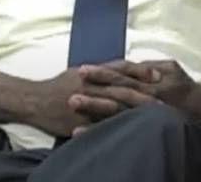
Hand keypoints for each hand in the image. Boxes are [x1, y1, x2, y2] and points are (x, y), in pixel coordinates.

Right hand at [29, 67, 157, 136]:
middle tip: (164, 99)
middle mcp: (92, 85)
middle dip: (144, 93)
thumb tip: (121, 70)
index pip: (122, 68)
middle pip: (123, 88)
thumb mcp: (80, 72)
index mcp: (93, 71)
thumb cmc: (58, 85)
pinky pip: (102, 125)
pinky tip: (131, 131)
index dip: (141, 71)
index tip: (158, 74)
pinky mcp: (81, 120)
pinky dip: (117, 127)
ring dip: (135, 111)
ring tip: (153, 118)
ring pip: (116, 106)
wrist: (36, 100)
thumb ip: (101, 71)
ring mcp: (87, 103)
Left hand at [80, 60, 200, 123]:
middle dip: (94, 94)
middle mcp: (148, 97)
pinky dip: (102, 131)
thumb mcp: (170, 67)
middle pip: (117, 94)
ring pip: (117, 113)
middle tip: (71, 94)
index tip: (83, 69)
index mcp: (151, 80)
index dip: (103, 72)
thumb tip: (130, 65)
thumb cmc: (183, 84)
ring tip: (74, 113)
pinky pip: (121, 128)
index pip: (123, 74)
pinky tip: (84, 132)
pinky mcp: (145, 126)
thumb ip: (149, 66)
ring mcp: (146, 114)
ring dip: (95, 113)